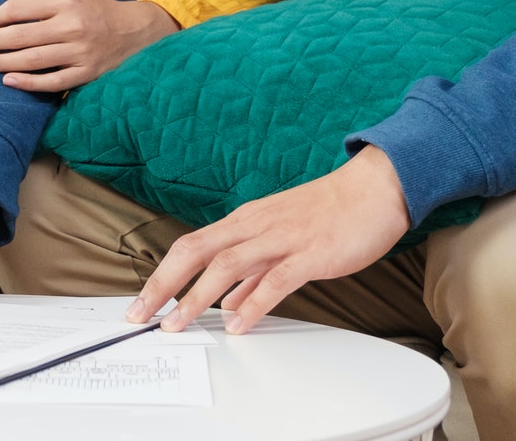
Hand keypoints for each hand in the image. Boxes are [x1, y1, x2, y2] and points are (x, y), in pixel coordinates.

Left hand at [0, 0, 179, 91]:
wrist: (131, 31)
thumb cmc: (91, 6)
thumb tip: (4, 7)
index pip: (20, 8)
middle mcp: (72, 24)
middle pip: (21, 36)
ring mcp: (80, 51)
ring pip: (32, 60)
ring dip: (1, 64)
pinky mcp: (86, 73)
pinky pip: (53, 81)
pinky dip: (29, 83)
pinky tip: (9, 81)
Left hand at [127, 147, 410, 334]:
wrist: (375, 189)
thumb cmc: (329, 214)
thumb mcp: (280, 237)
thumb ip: (253, 272)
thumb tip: (227, 302)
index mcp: (244, 221)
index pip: (190, 246)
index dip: (162, 275)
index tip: (143, 303)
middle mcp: (254, 226)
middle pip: (195, 251)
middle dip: (164, 285)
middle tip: (140, 316)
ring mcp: (281, 238)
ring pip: (226, 265)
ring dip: (196, 297)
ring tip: (176, 325)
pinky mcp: (310, 253)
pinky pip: (274, 279)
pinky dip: (252, 303)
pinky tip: (237, 324)